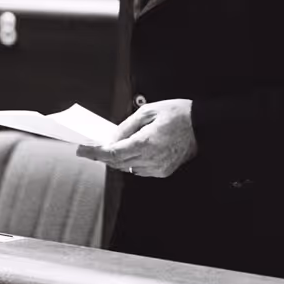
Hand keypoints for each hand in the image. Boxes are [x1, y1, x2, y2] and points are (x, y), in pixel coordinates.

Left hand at [77, 99, 196, 177]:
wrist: (201, 125)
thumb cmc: (178, 114)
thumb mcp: (148, 112)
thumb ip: (126, 127)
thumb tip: (112, 138)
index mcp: (146, 142)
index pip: (112, 152)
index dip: (94, 152)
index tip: (82, 150)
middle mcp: (151, 158)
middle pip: (117, 162)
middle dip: (101, 156)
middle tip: (90, 148)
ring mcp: (158, 167)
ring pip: (127, 168)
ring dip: (116, 159)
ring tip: (111, 147)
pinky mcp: (163, 171)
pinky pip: (139, 170)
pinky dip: (131, 162)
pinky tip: (130, 152)